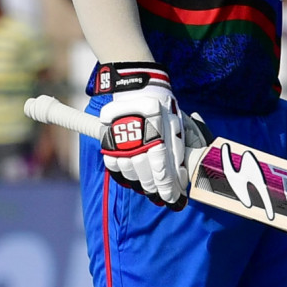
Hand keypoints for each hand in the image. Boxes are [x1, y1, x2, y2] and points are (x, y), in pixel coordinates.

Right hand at [95, 63, 189, 208]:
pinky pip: (112, 163)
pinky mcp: (108, 139)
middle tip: (162, 195)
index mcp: (158, 134)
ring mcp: (121, 140)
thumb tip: (178, 176)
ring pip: (129, 171)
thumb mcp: (175, 125)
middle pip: (146, 174)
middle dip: (155, 187)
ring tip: (148, 187)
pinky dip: (122, 172)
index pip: (163, 169)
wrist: (138, 88)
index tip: (172, 198)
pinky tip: (132, 176)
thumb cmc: (162, 108)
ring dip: (140, 182)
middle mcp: (138, 139)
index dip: (168, 187)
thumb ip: (177, 151)